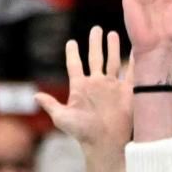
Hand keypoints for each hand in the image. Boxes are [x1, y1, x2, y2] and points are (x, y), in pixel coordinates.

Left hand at [36, 25, 134, 171]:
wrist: (105, 143)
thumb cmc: (83, 133)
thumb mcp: (62, 118)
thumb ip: (51, 104)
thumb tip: (35, 95)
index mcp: (80, 87)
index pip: (75, 65)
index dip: (72, 53)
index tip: (71, 42)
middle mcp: (96, 84)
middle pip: (95, 58)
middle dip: (95, 43)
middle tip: (96, 29)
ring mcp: (112, 87)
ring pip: (112, 61)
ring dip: (112, 47)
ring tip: (111, 33)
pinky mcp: (127, 92)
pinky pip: (131, 73)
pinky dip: (134, 61)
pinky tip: (136, 49)